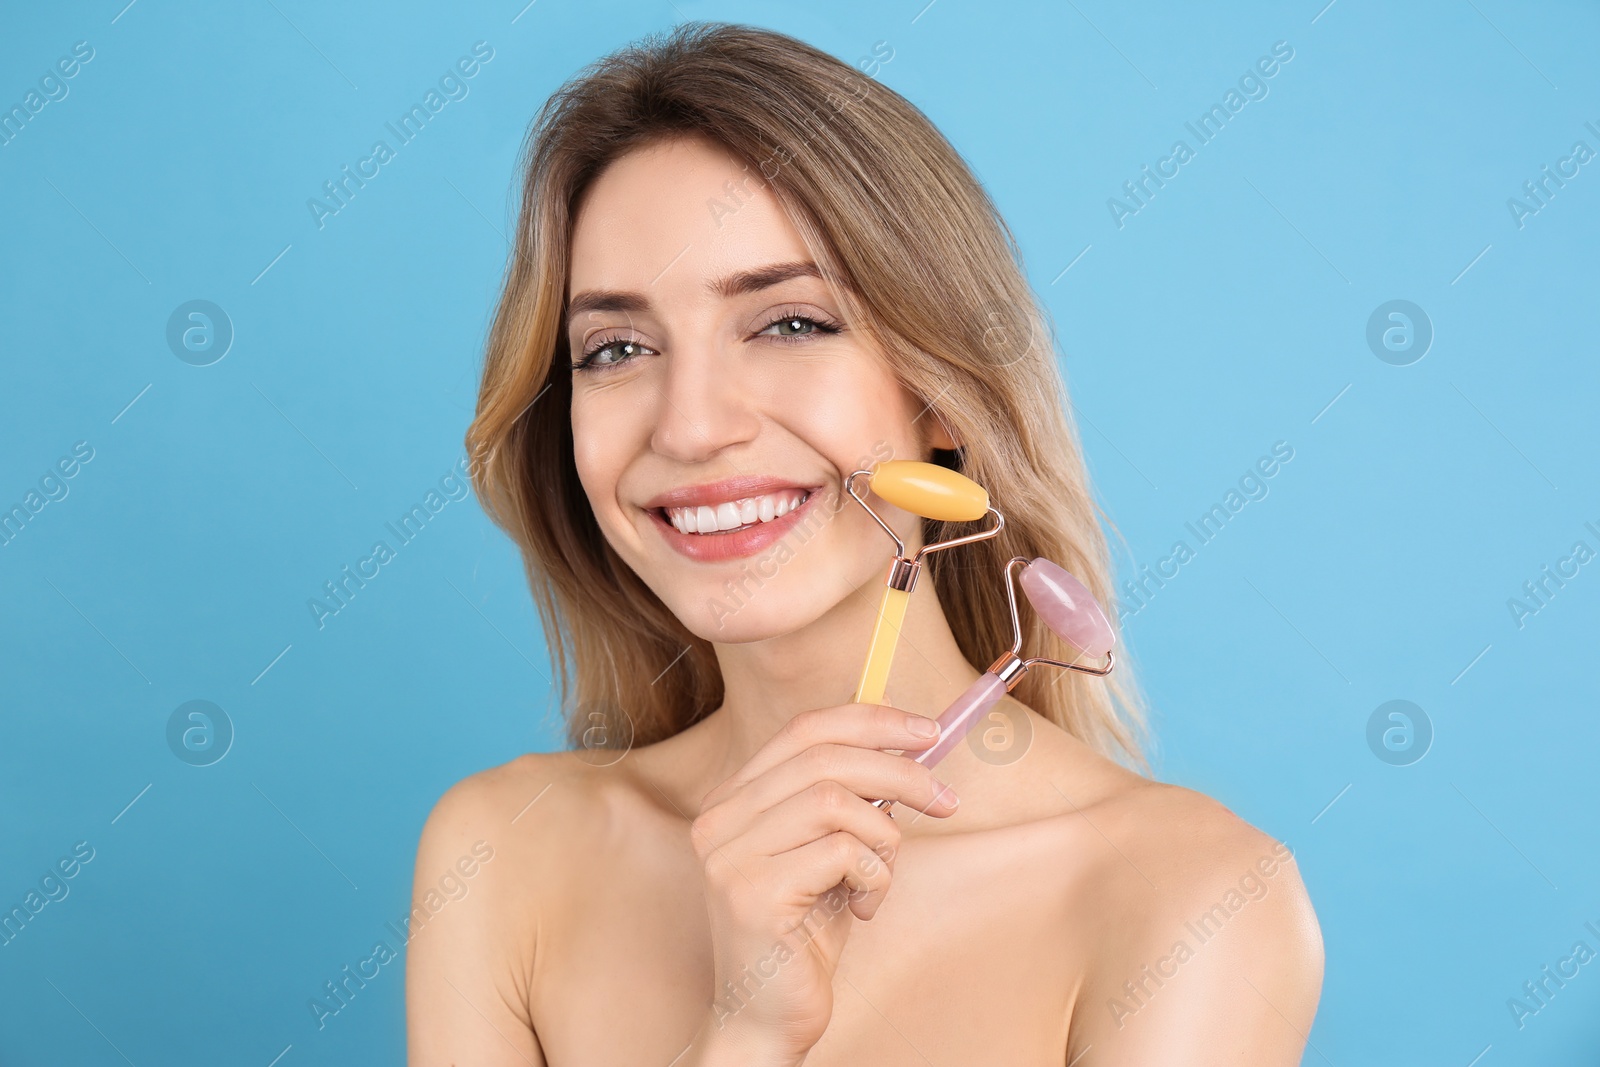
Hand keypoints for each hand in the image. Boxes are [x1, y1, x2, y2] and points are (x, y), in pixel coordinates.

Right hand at [686, 703, 959, 1063]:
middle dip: (900, 772)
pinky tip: (864, 907)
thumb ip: (848, 801)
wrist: (766, 1017)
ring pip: (835, 801)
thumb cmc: (804, 933)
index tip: (926, 732)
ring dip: (884, 838)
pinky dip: (874, 876)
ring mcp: (730, 856)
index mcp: (735, 799)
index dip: (870, 721)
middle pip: (824, 757)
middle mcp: (721, 819)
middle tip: (945, 801)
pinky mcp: (753, 895)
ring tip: (882, 876)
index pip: (804, 729)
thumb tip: (910, 748)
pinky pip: (842, 853)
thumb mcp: (828, 853)